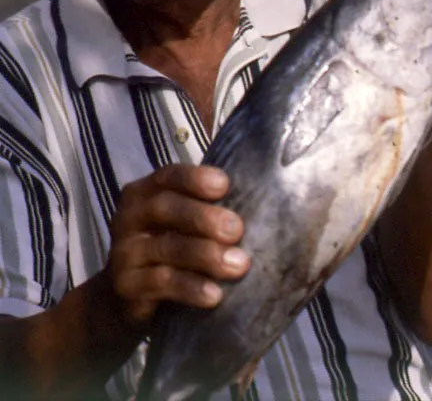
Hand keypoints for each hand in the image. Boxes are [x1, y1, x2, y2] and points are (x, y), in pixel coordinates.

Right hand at [105, 164, 249, 332]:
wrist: (126, 300)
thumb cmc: (168, 249)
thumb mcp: (181, 224)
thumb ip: (206, 208)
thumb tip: (263, 198)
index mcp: (144, 192)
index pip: (168, 176)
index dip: (195, 178)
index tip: (225, 185)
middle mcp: (128, 216)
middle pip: (166, 207)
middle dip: (205, 217)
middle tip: (237, 230)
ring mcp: (123, 251)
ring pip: (167, 247)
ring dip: (206, 255)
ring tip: (238, 265)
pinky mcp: (125, 285)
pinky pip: (160, 282)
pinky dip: (191, 287)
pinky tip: (215, 295)